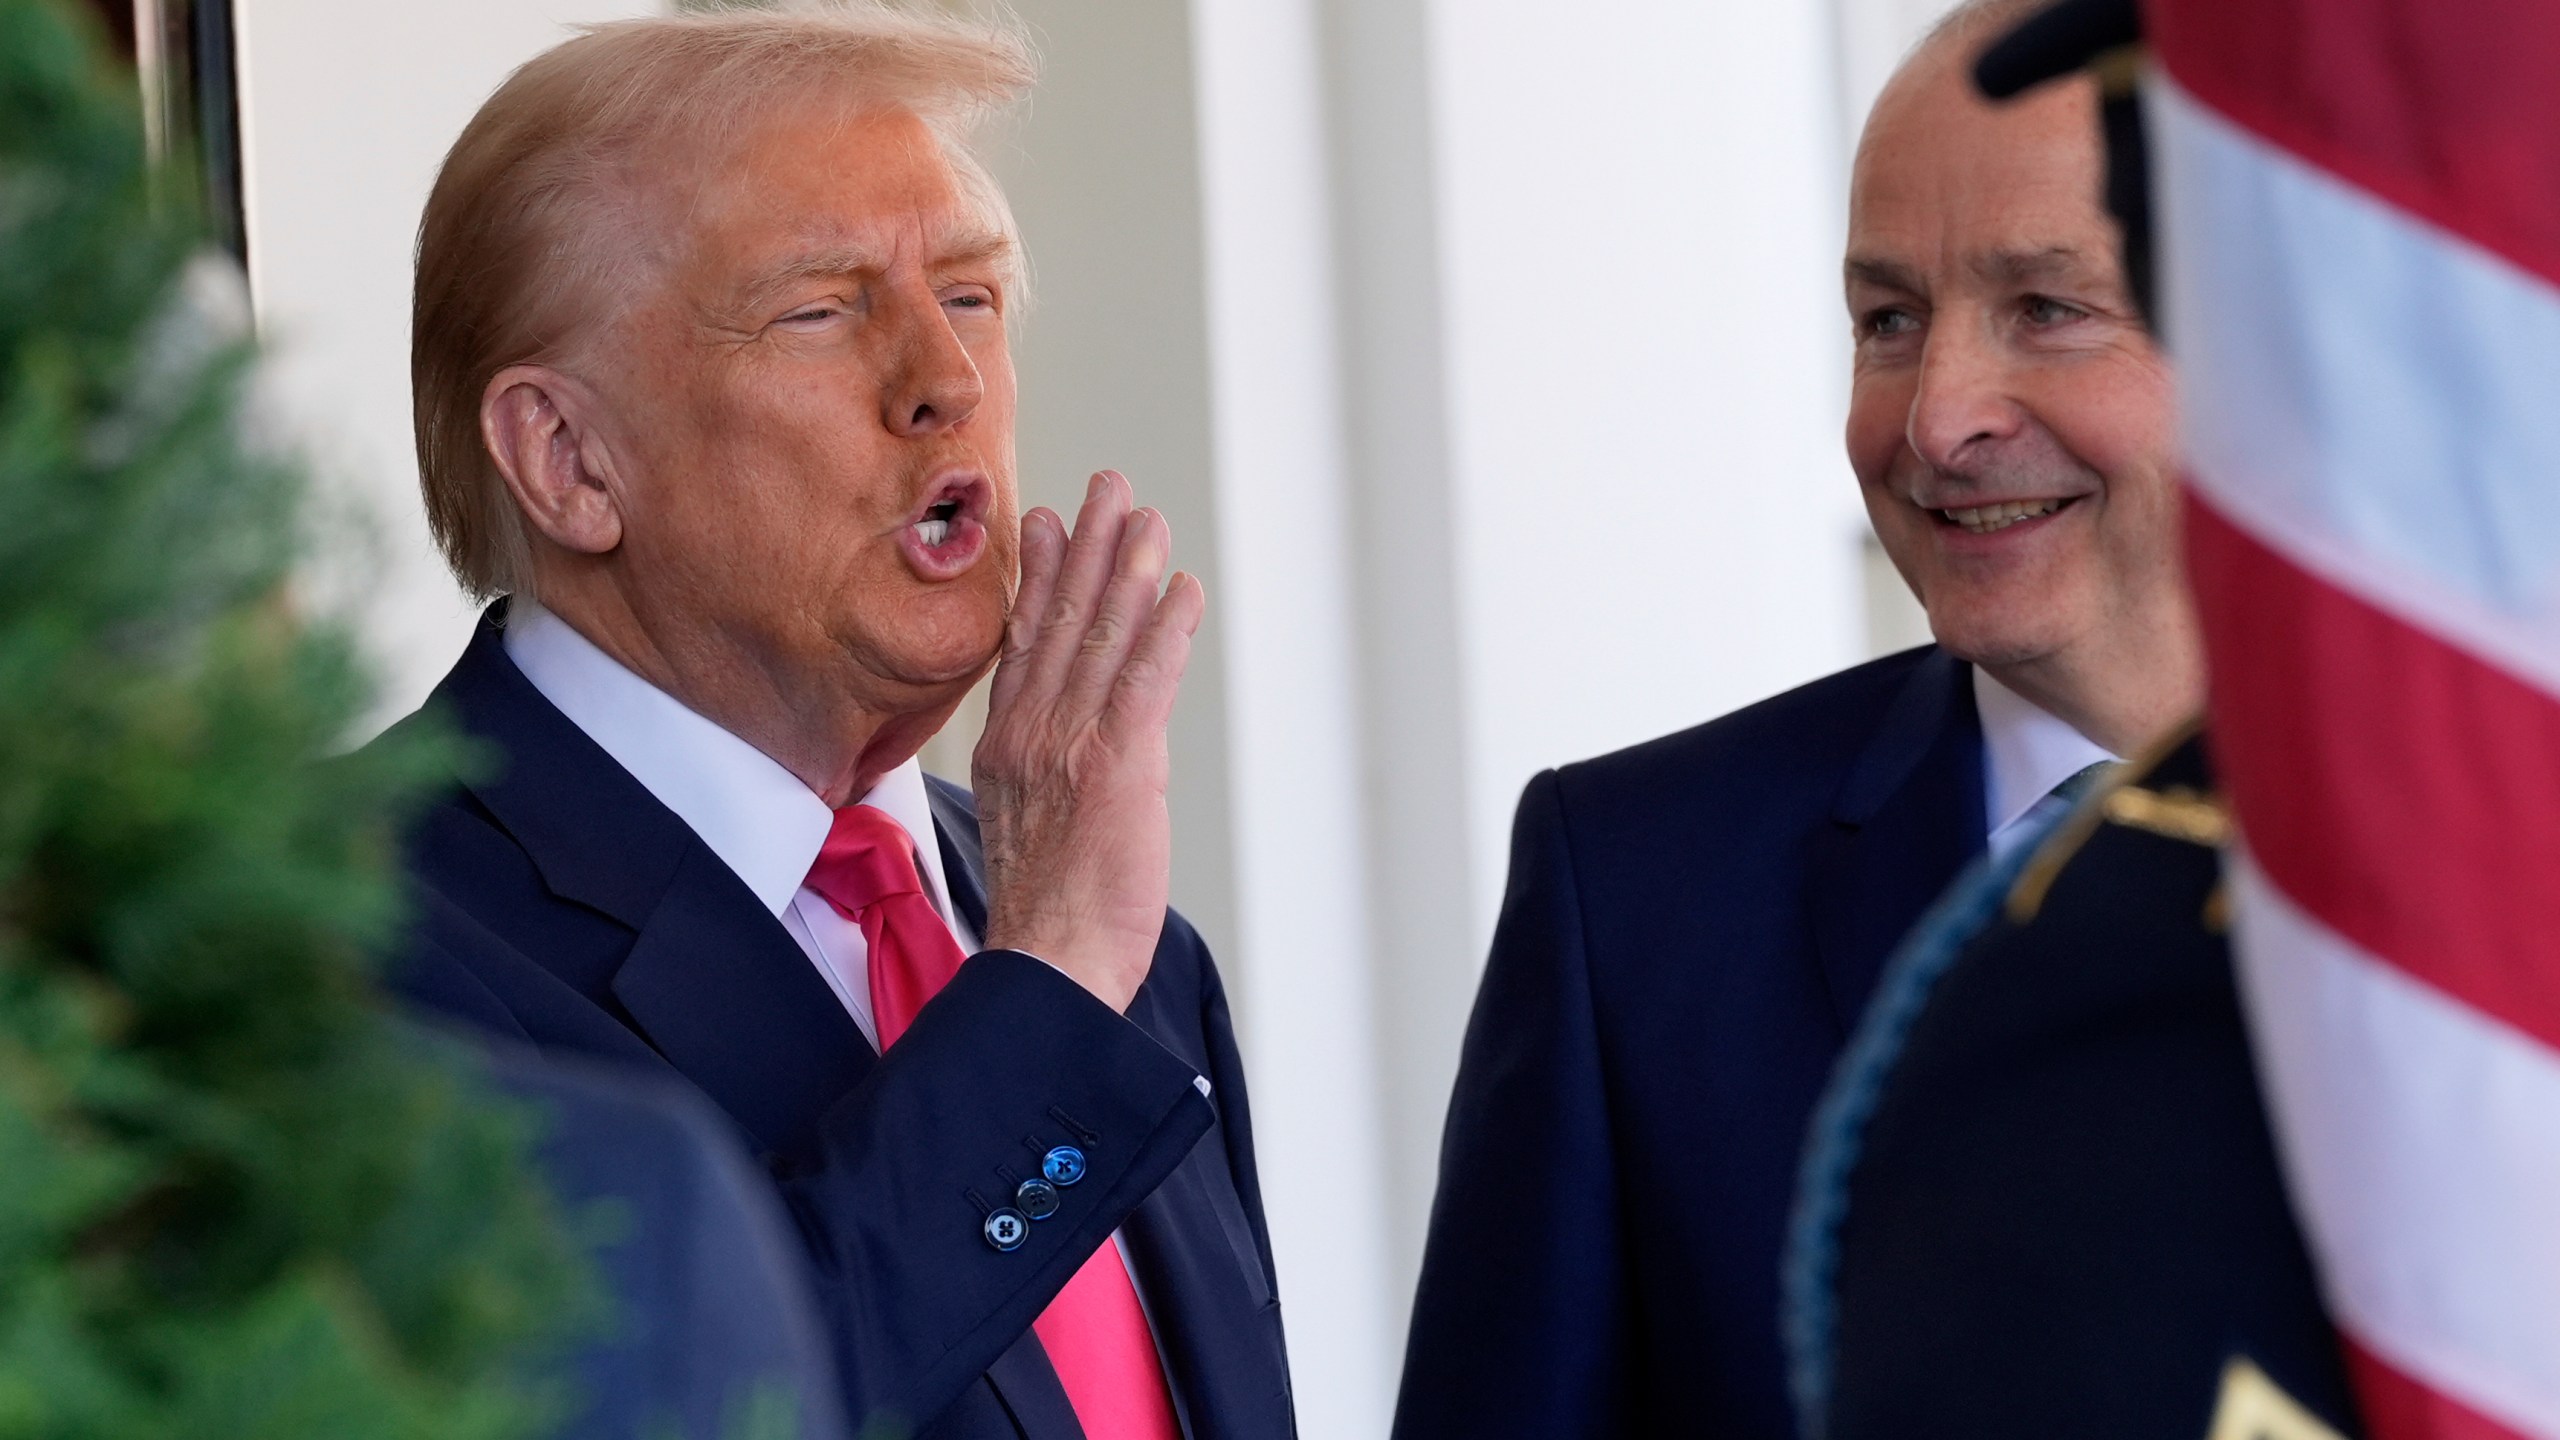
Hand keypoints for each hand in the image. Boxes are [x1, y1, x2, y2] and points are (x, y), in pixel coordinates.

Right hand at [973, 471, 1204, 1011]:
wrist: (1045, 967)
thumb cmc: (1047, 920)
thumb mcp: (1026, 830)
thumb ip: (1038, 776)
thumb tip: (1053, 754)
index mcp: (1006, 749)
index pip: (1025, 644)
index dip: (1040, 577)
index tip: (1047, 521)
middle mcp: (1032, 735)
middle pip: (1062, 621)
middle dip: (1087, 547)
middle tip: (1107, 487)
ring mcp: (1071, 746)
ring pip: (1103, 639)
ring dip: (1129, 569)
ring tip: (1146, 516)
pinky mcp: (1117, 767)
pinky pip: (1143, 682)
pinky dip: (1164, 630)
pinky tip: (1180, 589)